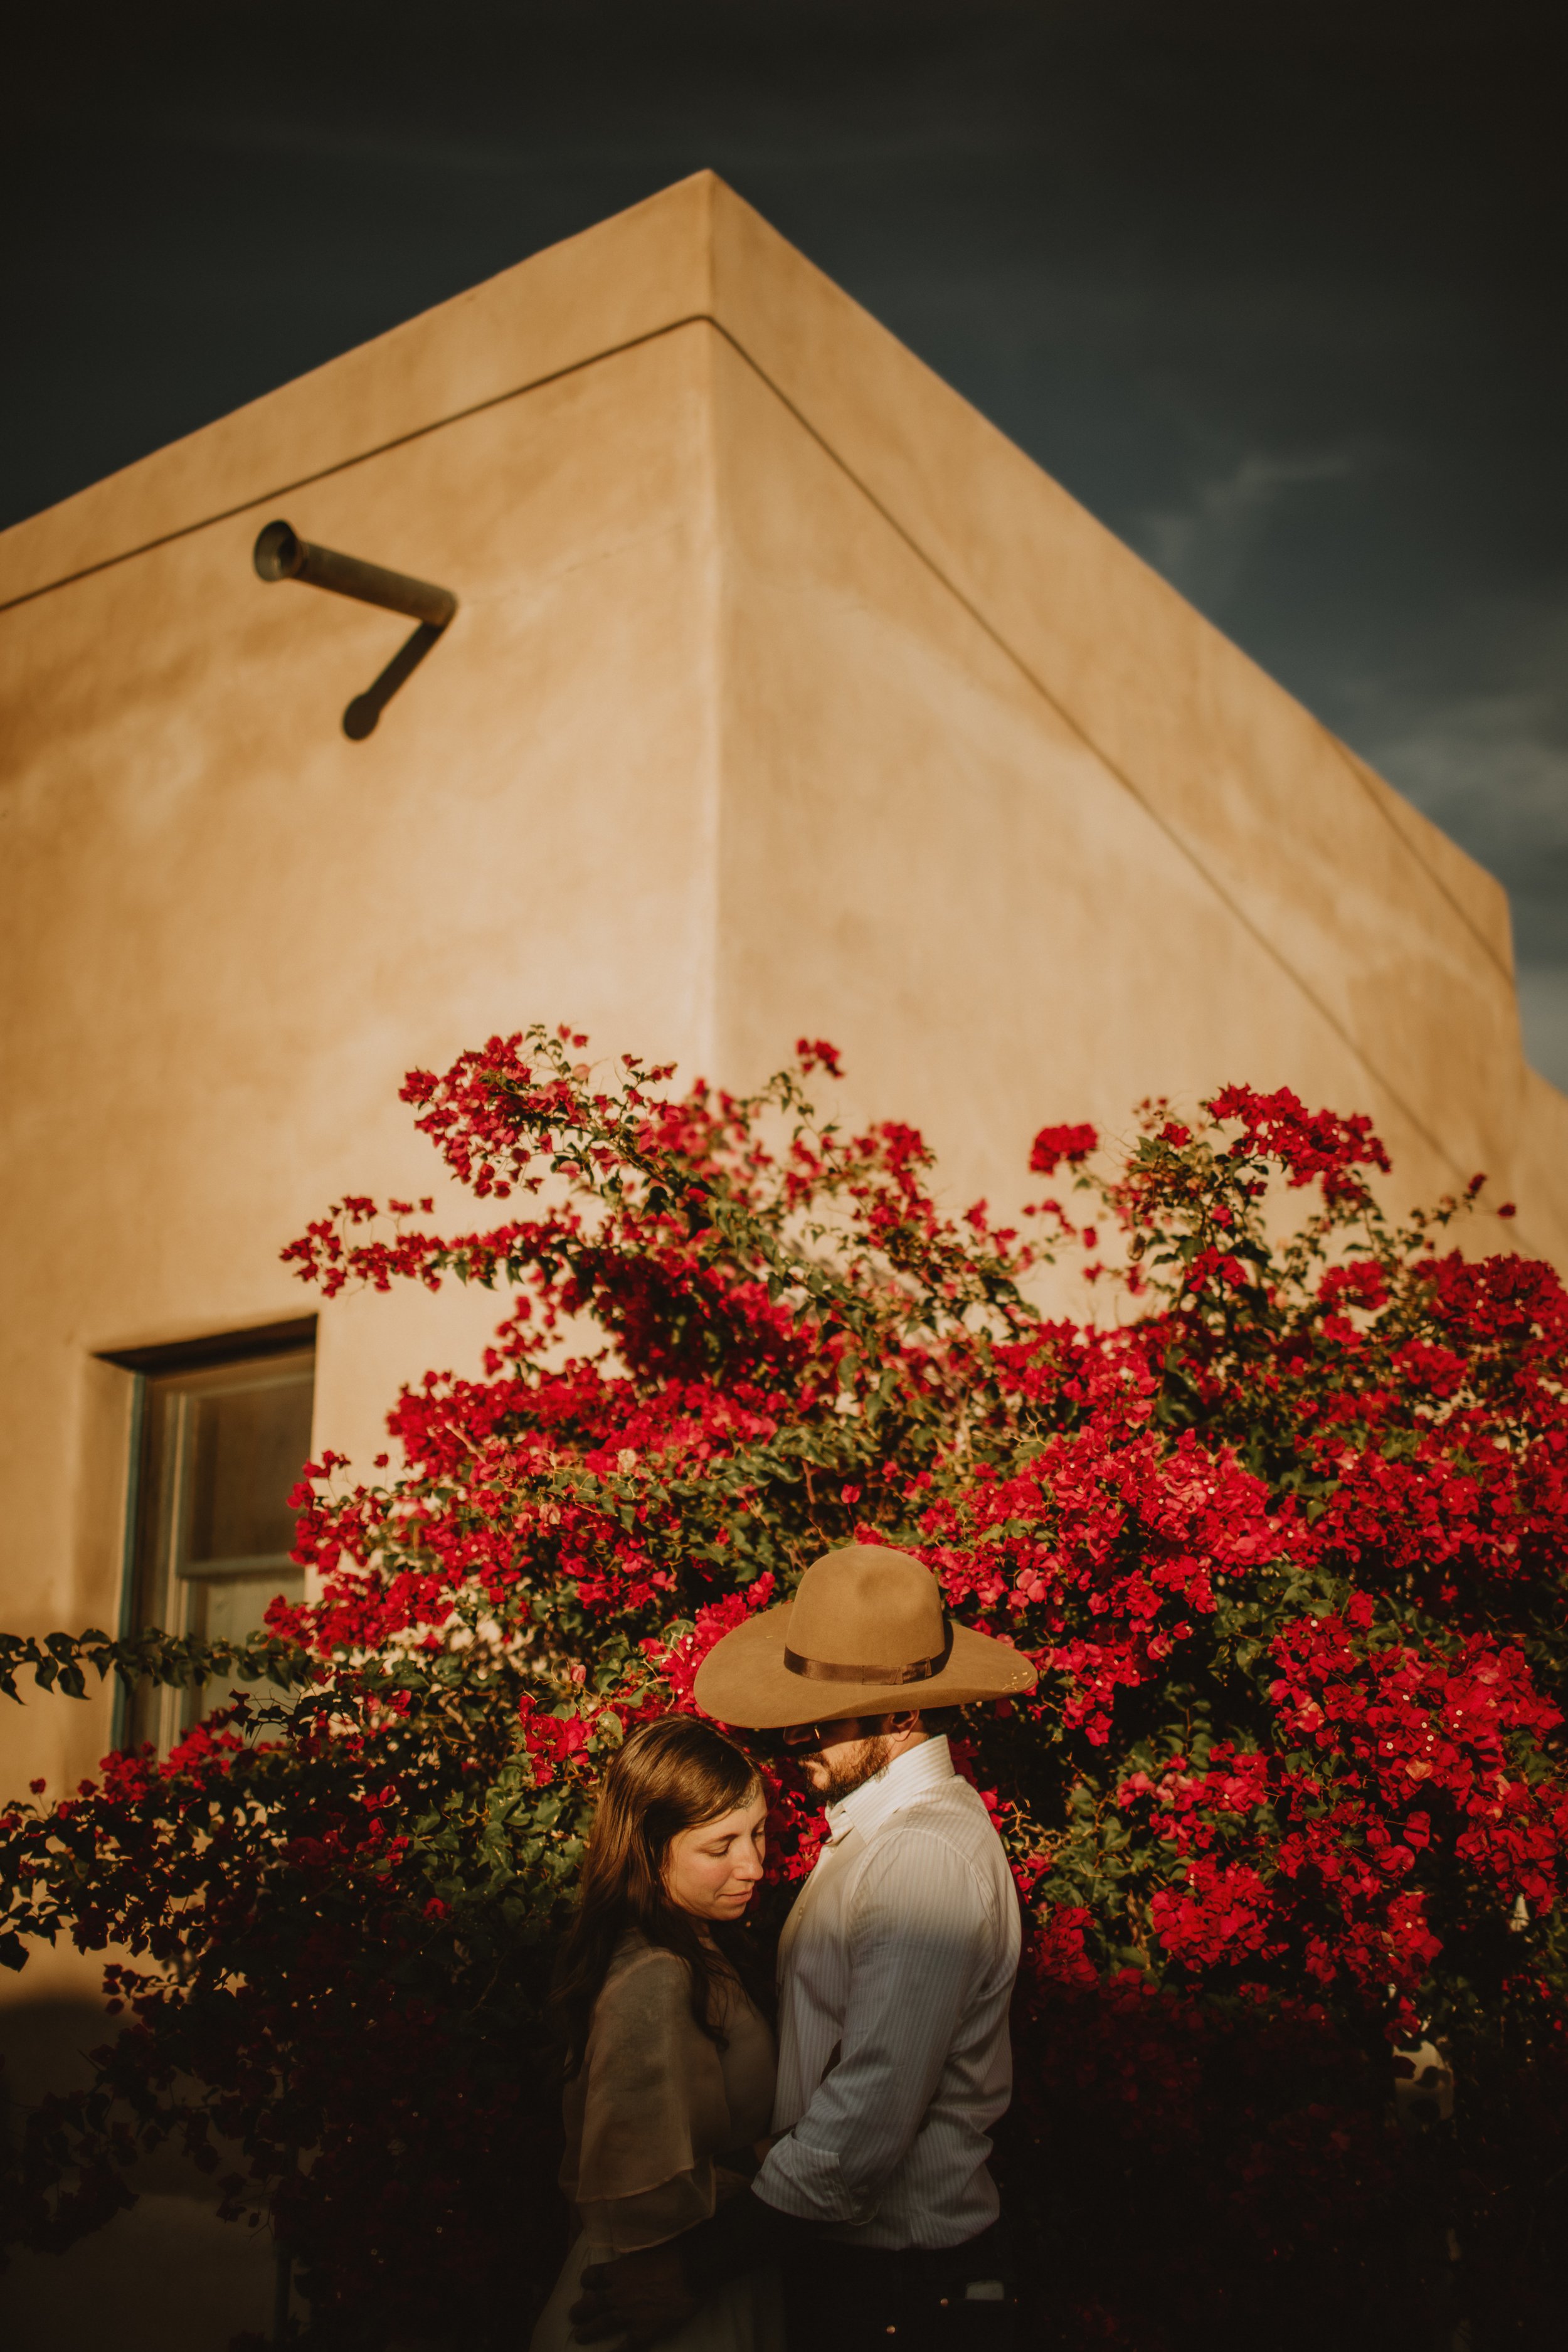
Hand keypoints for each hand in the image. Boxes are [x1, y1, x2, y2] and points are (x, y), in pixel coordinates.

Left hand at [570, 2244, 699, 2347]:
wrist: (693, 2270)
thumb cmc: (674, 2252)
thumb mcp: (646, 2247)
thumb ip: (633, 2258)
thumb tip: (631, 2259)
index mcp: (618, 2271)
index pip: (593, 2276)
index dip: (588, 2281)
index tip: (587, 2284)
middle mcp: (618, 2293)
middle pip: (592, 2303)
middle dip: (580, 2310)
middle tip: (574, 2315)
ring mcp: (629, 2314)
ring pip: (602, 2324)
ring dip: (588, 2331)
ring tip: (579, 2336)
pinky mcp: (644, 2331)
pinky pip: (625, 2346)